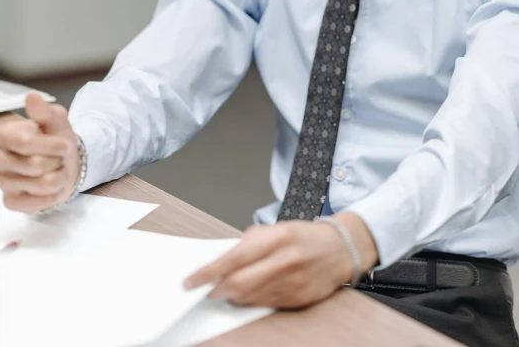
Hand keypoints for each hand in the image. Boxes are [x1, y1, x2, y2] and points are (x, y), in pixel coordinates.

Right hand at [0, 93, 79, 212]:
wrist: (61, 162)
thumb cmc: (55, 138)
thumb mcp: (56, 120)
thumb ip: (45, 111)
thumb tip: (31, 97)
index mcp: (3, 135)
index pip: (24, 142)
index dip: (50, 145)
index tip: (64, 144)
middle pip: (35, 165)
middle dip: (57, 160)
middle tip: (60, 156)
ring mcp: (2, 182)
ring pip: (42, 183)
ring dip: (59, 175)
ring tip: (56, 168)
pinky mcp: (11, 201)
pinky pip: (38, 202)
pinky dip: (53, 194)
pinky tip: (51, 185)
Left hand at [184, 212, 377, 308]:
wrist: (340, 249)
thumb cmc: (304, 236)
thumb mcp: (277, 228)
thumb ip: (249, 242)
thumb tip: (223, 260)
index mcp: (277, 237)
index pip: (234, 258)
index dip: (208, 272)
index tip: (191, 280)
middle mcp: (285, 260)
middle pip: (239, 283)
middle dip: (217, 289)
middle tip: (204, 289)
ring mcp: (293, 281)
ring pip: (250, 297)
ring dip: (232, 297)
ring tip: (223, 291)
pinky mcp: (298, 298)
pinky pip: (265, 304)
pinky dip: (250, 301)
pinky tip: (244, 296)